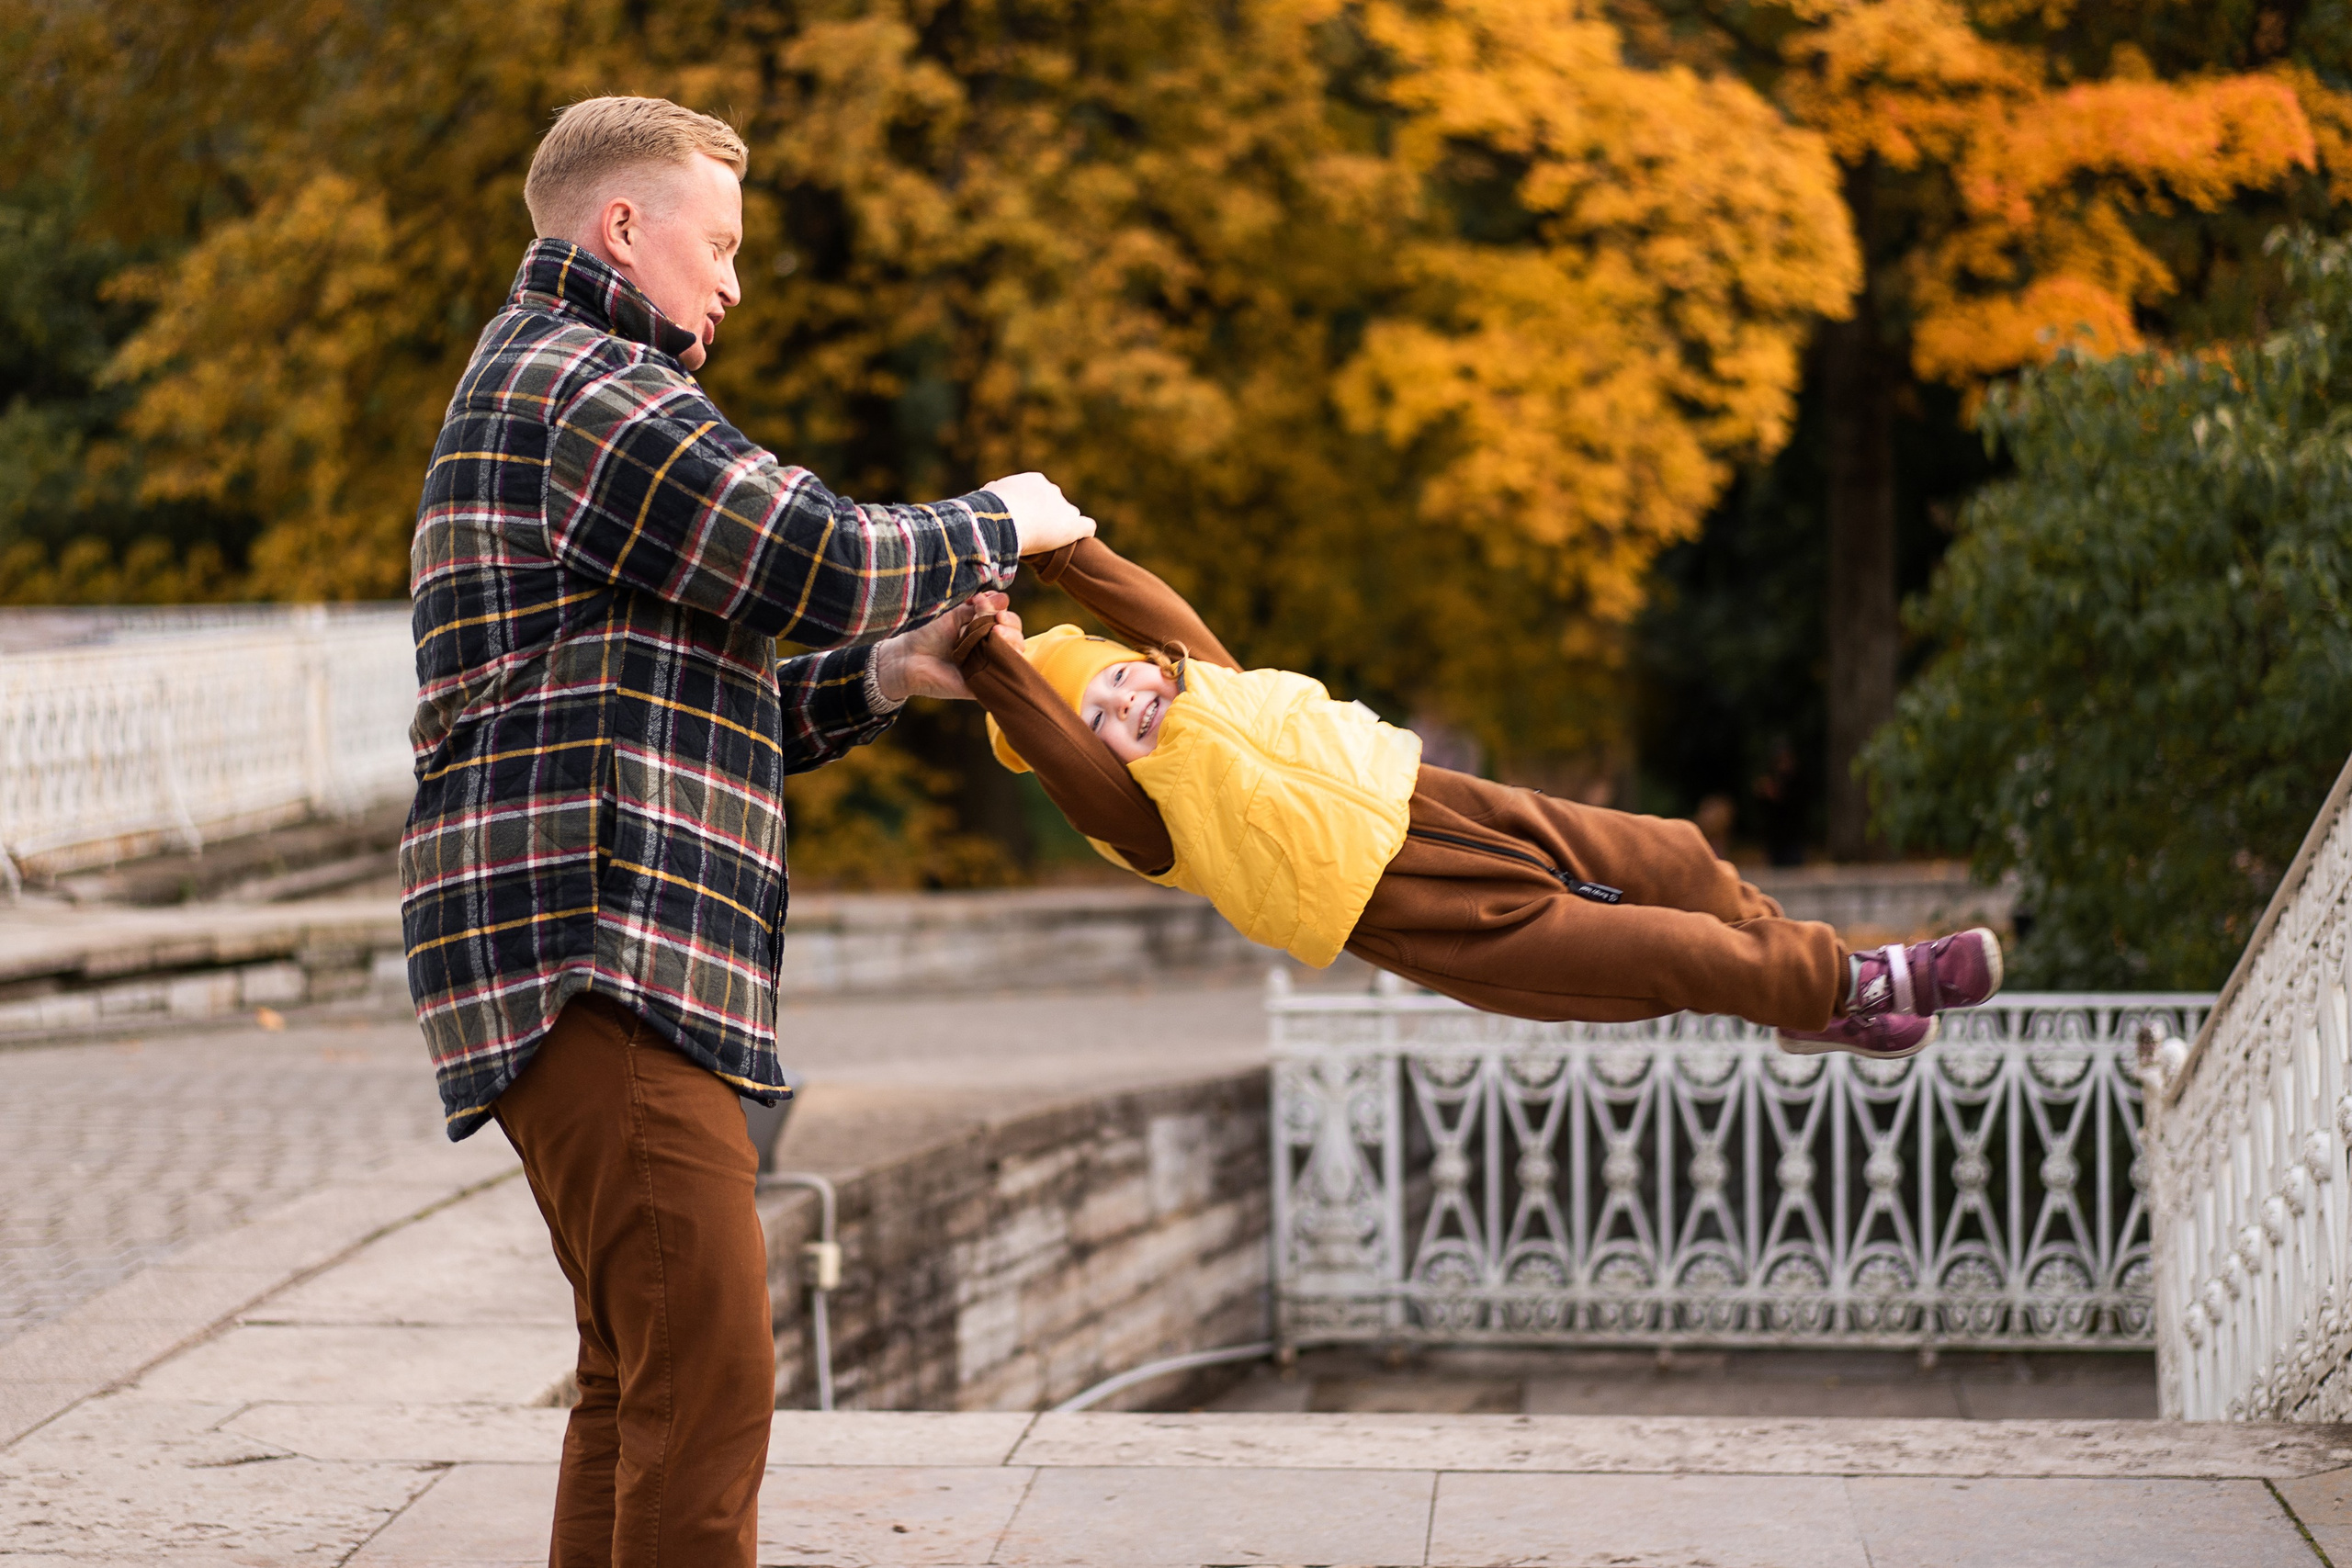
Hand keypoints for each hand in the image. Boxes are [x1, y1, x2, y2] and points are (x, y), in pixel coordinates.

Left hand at [874, 593, 1011, 702]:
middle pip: (1016, 633)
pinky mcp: (985, 683)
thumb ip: (977, 605)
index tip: (989, 602)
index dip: (1003, 608)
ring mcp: (987, 664)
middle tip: (997, 619)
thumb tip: (1002, 598)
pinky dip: (1010, 660)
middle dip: (1012, 622)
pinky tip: (999, 649)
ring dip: (1013, 638)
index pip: (1006, 617)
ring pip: (1017, 652)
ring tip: (997, 630)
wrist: (906, 657)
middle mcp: (987, 646)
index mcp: (981, 627)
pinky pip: (1007, 675)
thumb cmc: (925, 632)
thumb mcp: (953, 612)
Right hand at [984, 471, 1096, 555]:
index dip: (1031, 508)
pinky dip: (1084, 533)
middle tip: (1035, 534)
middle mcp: (1052, 490)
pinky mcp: (1074, 526)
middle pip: (1055, 503)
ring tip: (1054, 542)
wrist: (1004, 518)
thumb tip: (986, 497)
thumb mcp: (987, 497)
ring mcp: (1065, 508)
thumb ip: (992, 497)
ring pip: (1070, 516)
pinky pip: (1087, 527)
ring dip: (1063, 527)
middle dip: (1048, 516)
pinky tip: (1081, 541)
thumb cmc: (990, 509)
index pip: (1037, 494)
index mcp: (1033, 481)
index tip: (1021, 520)